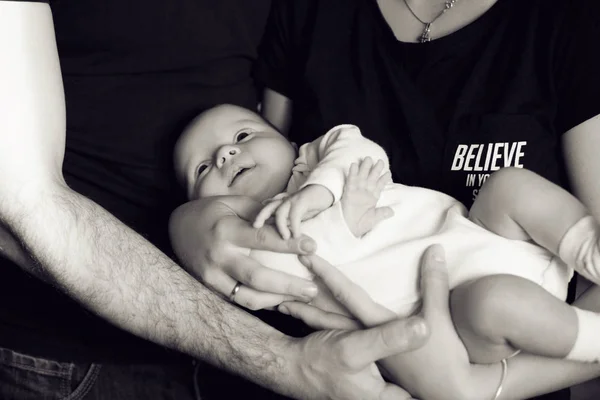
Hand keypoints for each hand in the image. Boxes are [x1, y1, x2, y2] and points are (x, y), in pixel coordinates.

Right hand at [169, 197, 318, 310]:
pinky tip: (282, 301)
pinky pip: (239, 302)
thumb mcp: (233, 204)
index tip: (312, 246)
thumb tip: (289, 222)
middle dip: (288, 285)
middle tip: (312, 289)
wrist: (175, 229)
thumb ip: (260, 213)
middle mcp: (218, 257)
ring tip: (301, 299)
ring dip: (278, 301)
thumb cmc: (211, 213)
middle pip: (257, 277)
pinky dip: (262, 304)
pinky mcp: (210, 290)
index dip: (289, 244)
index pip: (262, 238)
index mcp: (226, 231)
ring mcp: (212, 277)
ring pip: (248, 298)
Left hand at [253, 184, 333, 239]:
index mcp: (281, 203)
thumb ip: (285, 220)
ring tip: (285, 238)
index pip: (266, 208)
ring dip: (281, 225)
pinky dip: (295, 225)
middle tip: (256, 226)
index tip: (253, 226)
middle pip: (269, 206)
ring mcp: (293, 199)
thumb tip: (275, 229)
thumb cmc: (310, 205)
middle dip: (261, 216)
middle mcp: (285, 200)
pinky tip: (297, 235)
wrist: (326, 191)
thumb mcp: (295, 214)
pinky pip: (295, 213)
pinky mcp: (303, 200)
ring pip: (281, 211)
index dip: (259, 216)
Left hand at [280, 246, 473, 398]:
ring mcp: (362, 346)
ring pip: (324, 323)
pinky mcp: (365, 353)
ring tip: (282, 297)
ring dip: (305, 309)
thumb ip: (434, 285)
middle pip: (326, 311)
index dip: (328, 275)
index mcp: (376, 326)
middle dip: (303, 296)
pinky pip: (333, 332)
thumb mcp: (437, 319)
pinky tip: (307, 315)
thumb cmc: (441, 362)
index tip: (309, 259)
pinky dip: (317, 320)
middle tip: (280, 278)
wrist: (447, 392)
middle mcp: (363, 336)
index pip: (347, 296)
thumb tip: (436, 250)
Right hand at [341, 157, 392, 236]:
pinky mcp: (348, 193)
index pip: (379, 187)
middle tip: (381, 161)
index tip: (389, 173)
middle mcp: (364, 193)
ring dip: (365, 168)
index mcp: (372, 199)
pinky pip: (351, 181)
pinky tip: (354, 165)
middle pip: (371, 179)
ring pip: (362, 177)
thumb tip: (392, 211)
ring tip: (368, 158)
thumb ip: (382, 213)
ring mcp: (356, 192)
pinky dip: (353, 173)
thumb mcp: (373, 219)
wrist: (348, 229)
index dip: (383, 180)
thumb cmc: (360, 225)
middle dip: (376, 170)